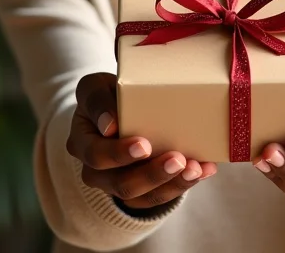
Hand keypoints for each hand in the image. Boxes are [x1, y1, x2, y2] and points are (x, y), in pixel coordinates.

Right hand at [66, 72, 216, 209]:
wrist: (114, 111)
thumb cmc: (107, 94)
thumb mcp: (96, 86)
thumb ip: (99, 98)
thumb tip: (110, 122)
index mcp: (81, 141)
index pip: (95, 152)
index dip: (118, 153)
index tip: (143, 144)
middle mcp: (93, 169)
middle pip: (119, 182)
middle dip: (151, 173)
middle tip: (177, 159)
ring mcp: (113, 184)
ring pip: (141, 195)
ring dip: (171, 183)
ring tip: (194, 168)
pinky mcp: (135, 193)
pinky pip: (157, 197)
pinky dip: (182, 184)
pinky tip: (203, 170)